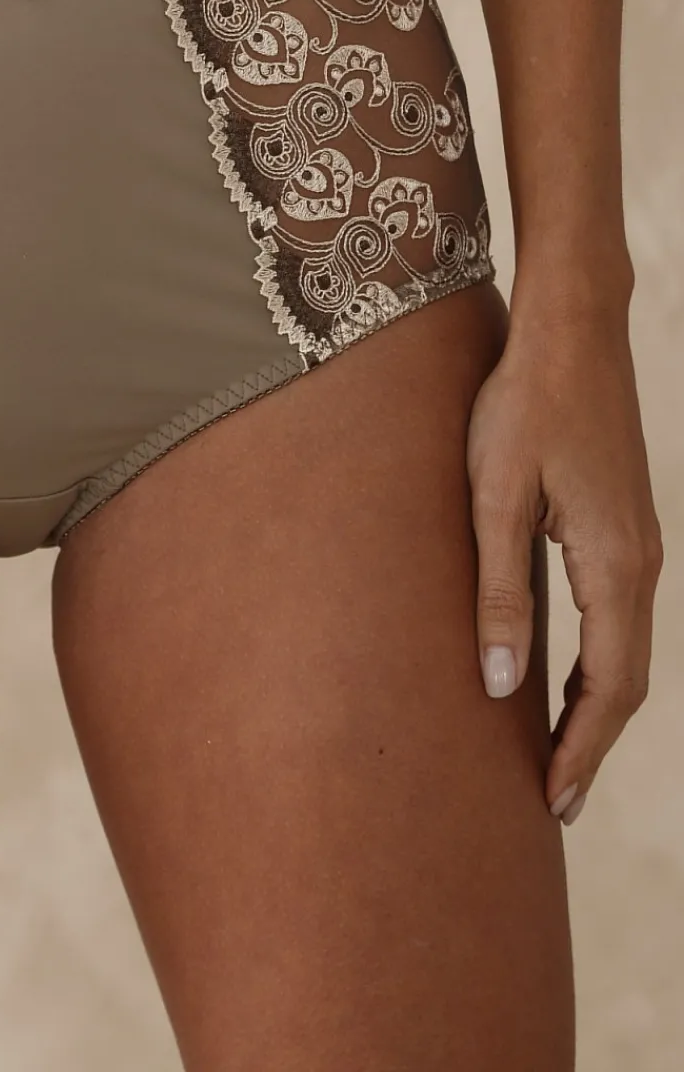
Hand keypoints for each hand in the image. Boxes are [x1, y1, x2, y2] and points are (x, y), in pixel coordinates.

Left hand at [465, 306, 661, 824]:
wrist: (571, 332)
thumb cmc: (523, 405)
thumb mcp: (494, 496)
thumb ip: (497, 590)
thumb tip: (499, 684)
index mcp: (615, 565)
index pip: (611, 686)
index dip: (582, 748)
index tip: (554, 801)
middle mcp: (641, 562)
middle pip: (627, 679)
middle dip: (592, 742)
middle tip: (553, 800)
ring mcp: (637, 541)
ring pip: (625, 648)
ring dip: (596, 706)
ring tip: (553, 753)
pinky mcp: (622, 523)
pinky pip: (617, 615)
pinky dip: (598, 662)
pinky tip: (562, 674)